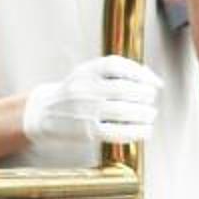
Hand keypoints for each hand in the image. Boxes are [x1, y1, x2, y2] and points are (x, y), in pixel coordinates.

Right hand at [21, 54, 161, 145]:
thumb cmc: (75, 92)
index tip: (155, 83)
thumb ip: (117, 72)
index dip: (141, 73)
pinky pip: (117, 132)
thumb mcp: (88, 73)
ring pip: (124, 111)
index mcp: (86, 70)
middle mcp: (86, 88)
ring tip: (151, 115)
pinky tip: (146, 131)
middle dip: (145, 95)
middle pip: (125, 89)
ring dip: (144, 114)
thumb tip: (153, 79)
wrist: (44, 113)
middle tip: (151, 100)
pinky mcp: (87, 131)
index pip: (118, 66)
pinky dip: (137, 132)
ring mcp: (86, 110)